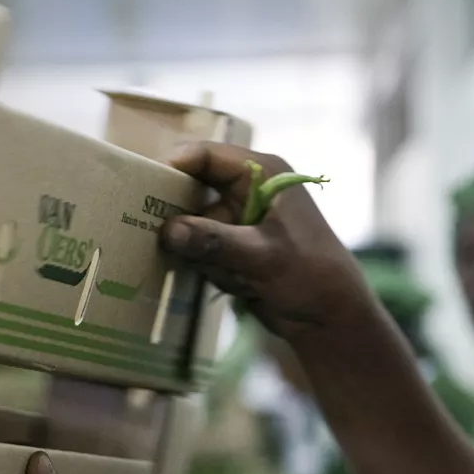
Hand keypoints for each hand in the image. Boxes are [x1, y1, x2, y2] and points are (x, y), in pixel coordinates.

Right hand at [161, 143, 375, 341]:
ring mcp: (240, 218)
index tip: (143, 188)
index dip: (174, 167)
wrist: (331, 318)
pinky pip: (203, 250)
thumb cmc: (311, 275)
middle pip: (193, 187)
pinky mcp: (234, 245)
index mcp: (262, 173)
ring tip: (237, 274)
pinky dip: (213, 268)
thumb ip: (215, 241)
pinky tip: (242, 285)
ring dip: (205, 254)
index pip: (206, 155)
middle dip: (184, 218)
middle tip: (160, 236)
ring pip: (193, 225)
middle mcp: (248, 188)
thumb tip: (169, 230)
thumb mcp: (263, 257)